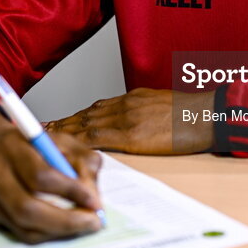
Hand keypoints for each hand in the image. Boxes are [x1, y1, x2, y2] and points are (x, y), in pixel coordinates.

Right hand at [0, 106, 103, 243]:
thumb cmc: (30, 143)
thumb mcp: (60, 140)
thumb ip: (81, 160)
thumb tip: (93, 196)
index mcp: (12, 146)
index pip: (40, 175)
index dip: (70, 191)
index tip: (95, 200)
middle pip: (26, 208)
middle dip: (65, 220)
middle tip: (93, 222)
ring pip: (22, 226)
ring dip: (58, 231)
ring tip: (83, 226)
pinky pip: (19, 233)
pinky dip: (46, 234)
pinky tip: (64, 228)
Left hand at [45, 88, 215, 154]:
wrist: (206, 114)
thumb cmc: (190, 113)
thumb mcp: (162, 105)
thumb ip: (143, 111)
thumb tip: (133, 124)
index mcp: (132, 99)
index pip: (96, 108)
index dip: (76, 116)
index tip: (61, 121)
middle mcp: (124, 105)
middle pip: (86, 115)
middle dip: (63, 123)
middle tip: (41, 129)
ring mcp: (126, 118)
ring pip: (86, 124)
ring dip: (64, 132)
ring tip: (45, 138)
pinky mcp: (131, 134)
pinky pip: (98, 138)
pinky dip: (78, 142)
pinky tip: (66, 148)